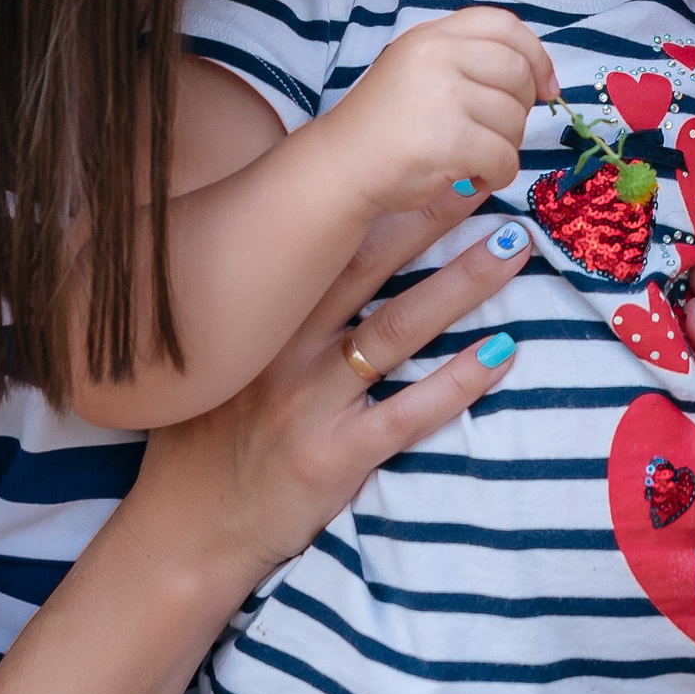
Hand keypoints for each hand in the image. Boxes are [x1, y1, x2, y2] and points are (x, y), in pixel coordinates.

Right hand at [131, 193, 536, 585]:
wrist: (182, 535)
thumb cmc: (206, 442)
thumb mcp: (224, 362)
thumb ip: (267, 311)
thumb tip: (308, 249)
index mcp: (263, 321)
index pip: (328, 244)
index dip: (380, 199)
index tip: (427, 157)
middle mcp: (285, 350)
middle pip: (370, 268)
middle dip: (430, 219)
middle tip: (485, 179)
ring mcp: (310, 402)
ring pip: (397, 328)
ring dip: (460, 284)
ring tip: (511, 248)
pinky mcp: (335, 457)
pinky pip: (408, 411)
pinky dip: (459, 379)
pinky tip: (503, 352)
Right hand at [325, 6, 556, 210]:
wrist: (341, 165)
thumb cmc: (387, 124)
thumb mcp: (420, 69)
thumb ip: (467, 58)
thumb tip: (539, 75)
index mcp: (432, 35)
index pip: (504, 25)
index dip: (536, 55)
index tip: (545, 87)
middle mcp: (437, 55)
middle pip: (518, 73)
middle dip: (520, 110)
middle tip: (497, 133)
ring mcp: (443, 96)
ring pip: (514, 120)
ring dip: (505, 148)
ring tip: (474, 159)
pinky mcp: (448, 139)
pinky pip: (504, 157)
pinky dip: (497, 175)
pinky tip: (472, 178)